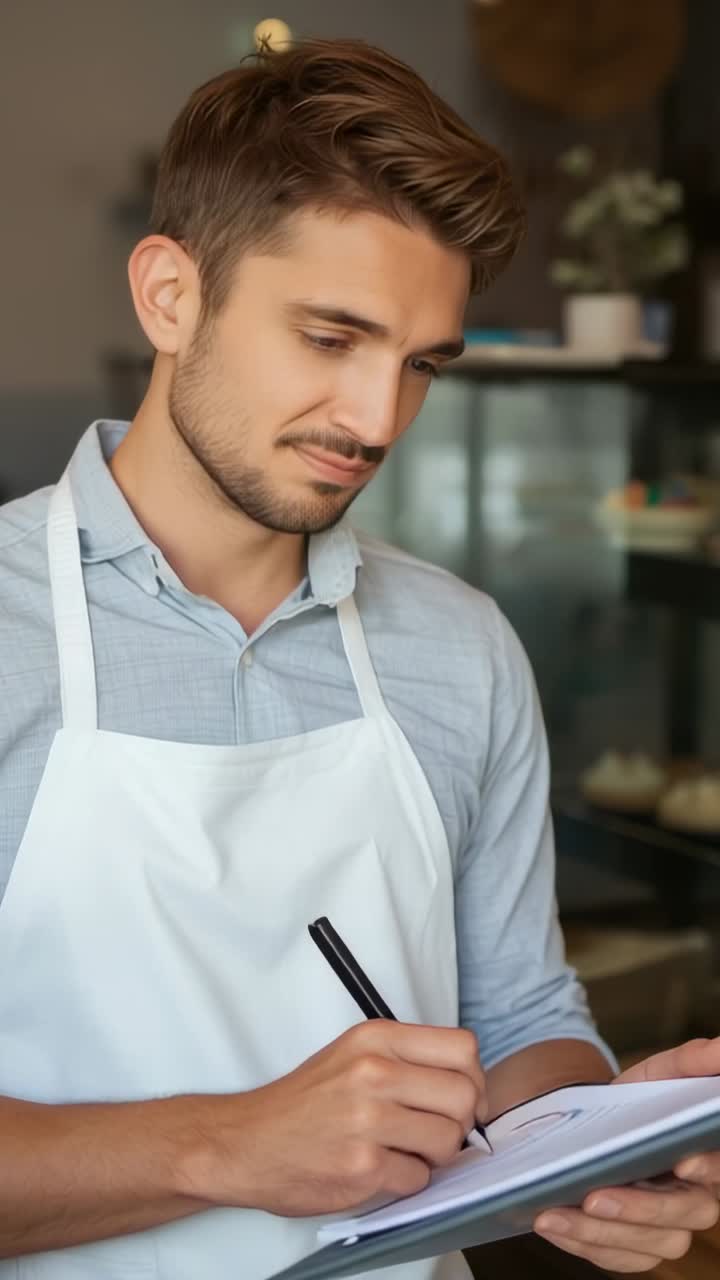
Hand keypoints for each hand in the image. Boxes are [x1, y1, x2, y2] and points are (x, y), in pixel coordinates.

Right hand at [180, 1020, 485, 1217]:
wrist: (245, 1142)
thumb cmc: (303, 1102)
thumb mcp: (352, 1054)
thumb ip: (405, 1059)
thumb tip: (466, 1083)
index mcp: (376, 1038)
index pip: (462, 1048)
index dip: (473, 1079)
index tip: (462, 1097)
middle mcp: (374, 1071)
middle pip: (464, 1096)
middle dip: (460, 1122)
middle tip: (436, 1131)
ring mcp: (368, 1120)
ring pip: (448, 1140)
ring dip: (435, 1155)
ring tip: (405, 1150)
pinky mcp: (362, 1166)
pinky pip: (420, 1178)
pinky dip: (407, 1180)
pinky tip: (381, 1169)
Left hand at [534, 1037, 719, 1270]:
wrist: (598, 1127)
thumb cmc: (636, 1102)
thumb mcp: (657, 1074)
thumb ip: (689, 1062)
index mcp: (705, 1158)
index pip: (716, 1168)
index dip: (705, 1167)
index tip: (680, 1160)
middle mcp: (693, 1200)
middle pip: (683, 1216)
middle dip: (639, 1209)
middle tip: (594, 1197)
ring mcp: (664, 1230)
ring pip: (646, 1244)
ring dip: (598, 1233)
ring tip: (552, 1212)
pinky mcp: (634, 1249)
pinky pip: (614, 1257)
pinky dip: (581, 1244)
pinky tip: (550, 1223)